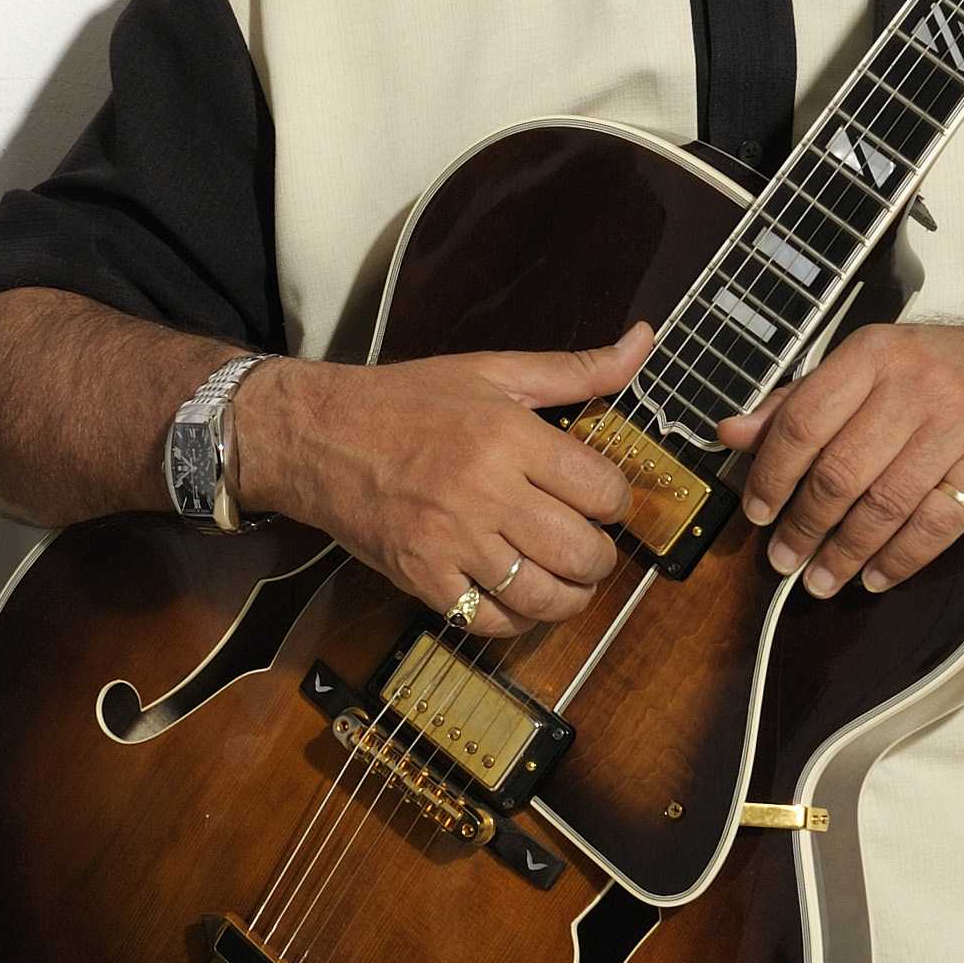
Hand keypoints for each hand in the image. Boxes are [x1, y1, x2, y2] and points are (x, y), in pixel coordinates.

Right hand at [233, 325, 652, 638]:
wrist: (318, 435)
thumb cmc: (408, 401)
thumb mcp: (492, 371)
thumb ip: (576, 368)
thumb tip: (644, 342)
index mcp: (508, 435)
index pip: (602, 489)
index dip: (616, 501)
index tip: (601, 500)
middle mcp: (484, 491)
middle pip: (582, 551)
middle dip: (599, 555)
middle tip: (588, 545)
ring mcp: (450, 541)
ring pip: (542, 596)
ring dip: (568, 596)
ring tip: (564, 579)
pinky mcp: (421, 577)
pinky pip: (490, 621)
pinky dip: (516, 619)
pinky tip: (517, 597)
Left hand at [719, 322, 963, 599]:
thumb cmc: (946, 376)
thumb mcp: (872, 369)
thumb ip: (800, 401)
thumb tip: (731, 433)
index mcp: (874, 353)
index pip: (804, 420)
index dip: (772, 474)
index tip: (756, 510)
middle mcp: (915, 383)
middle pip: (840, 471)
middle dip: (804, 526)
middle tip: (783, 559)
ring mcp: (959, 423)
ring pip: (883, 505)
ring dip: (845, 553)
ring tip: (820, 579)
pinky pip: (933, 526)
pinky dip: (898, 561)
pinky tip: (874, 577)